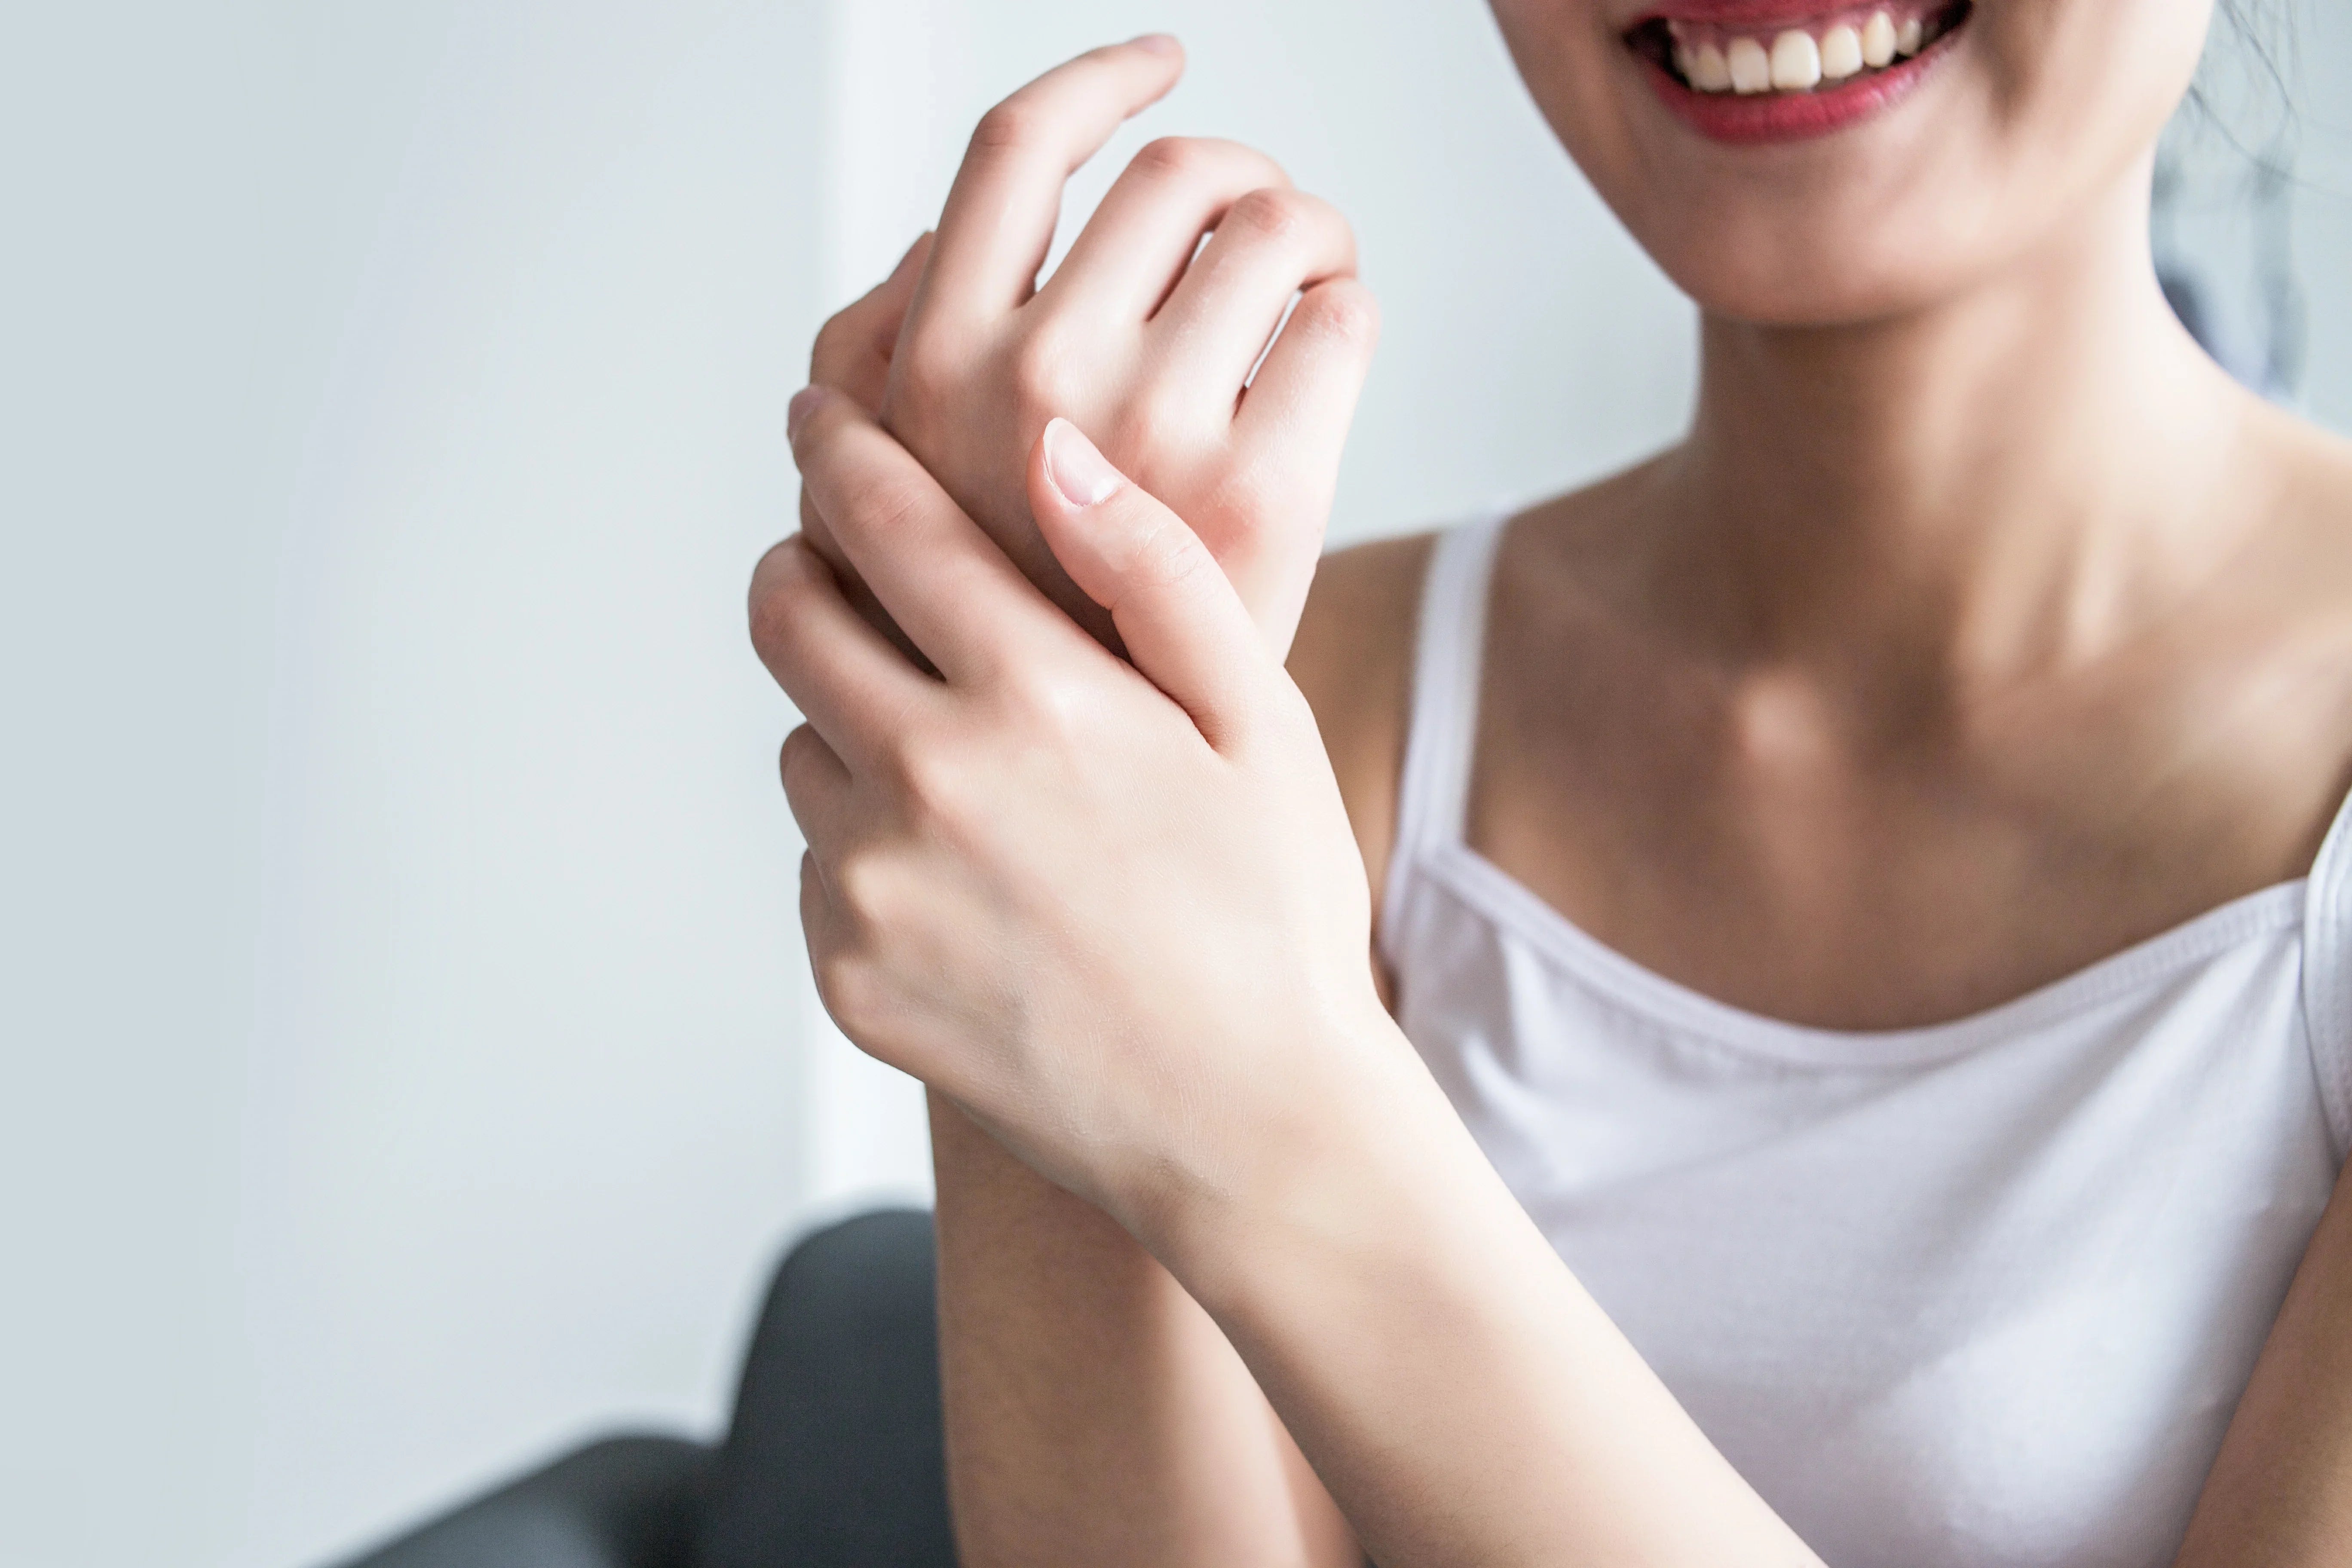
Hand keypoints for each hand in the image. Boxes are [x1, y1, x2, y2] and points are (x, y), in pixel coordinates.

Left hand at [755, 386, 1403, 1233]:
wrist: (1251, 1128)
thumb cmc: (1275, 914)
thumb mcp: (1258, 719)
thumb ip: (1153, 570)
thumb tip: (1054, 452)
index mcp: (1033, 696)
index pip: (882, 522)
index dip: (838, 448)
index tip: (819, 415)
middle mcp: (926, 783)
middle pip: (790, 617)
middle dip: (802, 565)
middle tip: (838, 558)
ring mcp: (872, 890)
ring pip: (802, 744)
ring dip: (849, 721)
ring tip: (960, 764)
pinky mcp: (847, 978)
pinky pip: (818, 863)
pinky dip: (865, 843)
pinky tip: (967, 877)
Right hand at [804, 36, 1379, 658]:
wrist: (1092, 801)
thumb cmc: (997, 630)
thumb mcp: (879, 490)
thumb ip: (881, 358)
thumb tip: (937, 240)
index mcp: (933, 368)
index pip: (1015, 148)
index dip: (1100, 81)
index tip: (1160, 63)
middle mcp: (1035, 386)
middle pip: (1176, 175)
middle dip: (1235, 177)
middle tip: (1259, 228)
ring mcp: (1152, 438)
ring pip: (1273, 227)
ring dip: (1306, 234)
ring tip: (1305, 287)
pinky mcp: (1264, 497)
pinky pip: (1341, 323)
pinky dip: (1347, 314)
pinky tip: (1321, 361)